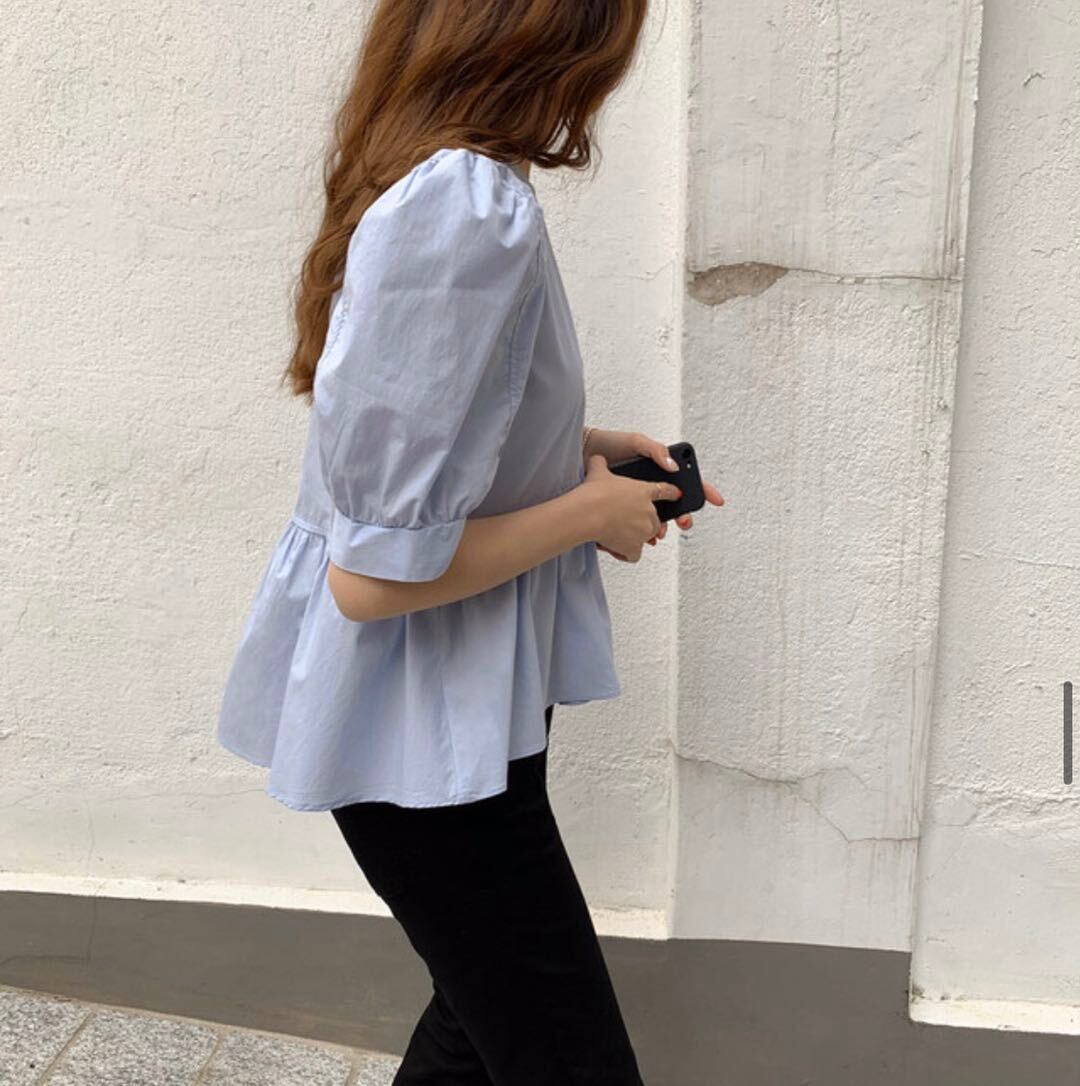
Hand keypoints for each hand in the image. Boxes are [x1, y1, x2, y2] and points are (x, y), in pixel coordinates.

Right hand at [578, 454, 683, 562]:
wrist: (586, 513)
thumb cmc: (593, 494)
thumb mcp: (597, 470)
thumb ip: (600, 463)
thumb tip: (598, 459)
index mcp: (643, 491)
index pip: (665, 490)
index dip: (672, 493)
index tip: (677, 495)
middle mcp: (648, 511)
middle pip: (657, 519)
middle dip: (646, 521)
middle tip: (629, 520)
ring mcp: (644, 530)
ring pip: (649, 536)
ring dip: (637, 536)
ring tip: (620, 534)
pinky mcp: (634, 547)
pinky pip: (635, 555)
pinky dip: (626, 553)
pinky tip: (616, 548)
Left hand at [582, 428, 725, 559]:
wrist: (581, 455)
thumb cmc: (609, 445)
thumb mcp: (634, 442)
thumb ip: (655, 451)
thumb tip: (673, 467)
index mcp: (659, 470)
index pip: (686, 482)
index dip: (703, 490)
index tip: (716, 500)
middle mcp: (651, 486)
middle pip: (676, 505)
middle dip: (683, 515)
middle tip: (682, 521)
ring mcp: (638, 499)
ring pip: (658, 518)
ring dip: (663, 527)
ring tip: (659, 532)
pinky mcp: (624, 509)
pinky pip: (638, 525)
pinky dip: (643, 533)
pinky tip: (643, 537)